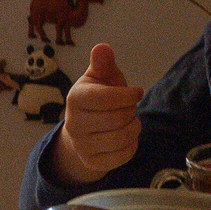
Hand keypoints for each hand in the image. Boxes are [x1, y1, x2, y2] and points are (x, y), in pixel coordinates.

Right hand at [50, 41, 143, 184]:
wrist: (82, 129)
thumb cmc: (96, 97)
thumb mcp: (99, 77)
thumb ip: (102, 63)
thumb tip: (102, 47)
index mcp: (75, 98)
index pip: (105, 98)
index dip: (128, 95)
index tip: (136, 92)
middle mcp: (74, 123)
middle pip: (118, 119)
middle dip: (131, 111)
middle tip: (128, 108)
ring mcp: (81, 145)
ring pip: (122, 138)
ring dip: (134, 127)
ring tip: (128, 121)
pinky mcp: (92, 162)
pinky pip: (124, 155)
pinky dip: (132, 145)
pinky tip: (125, 137)